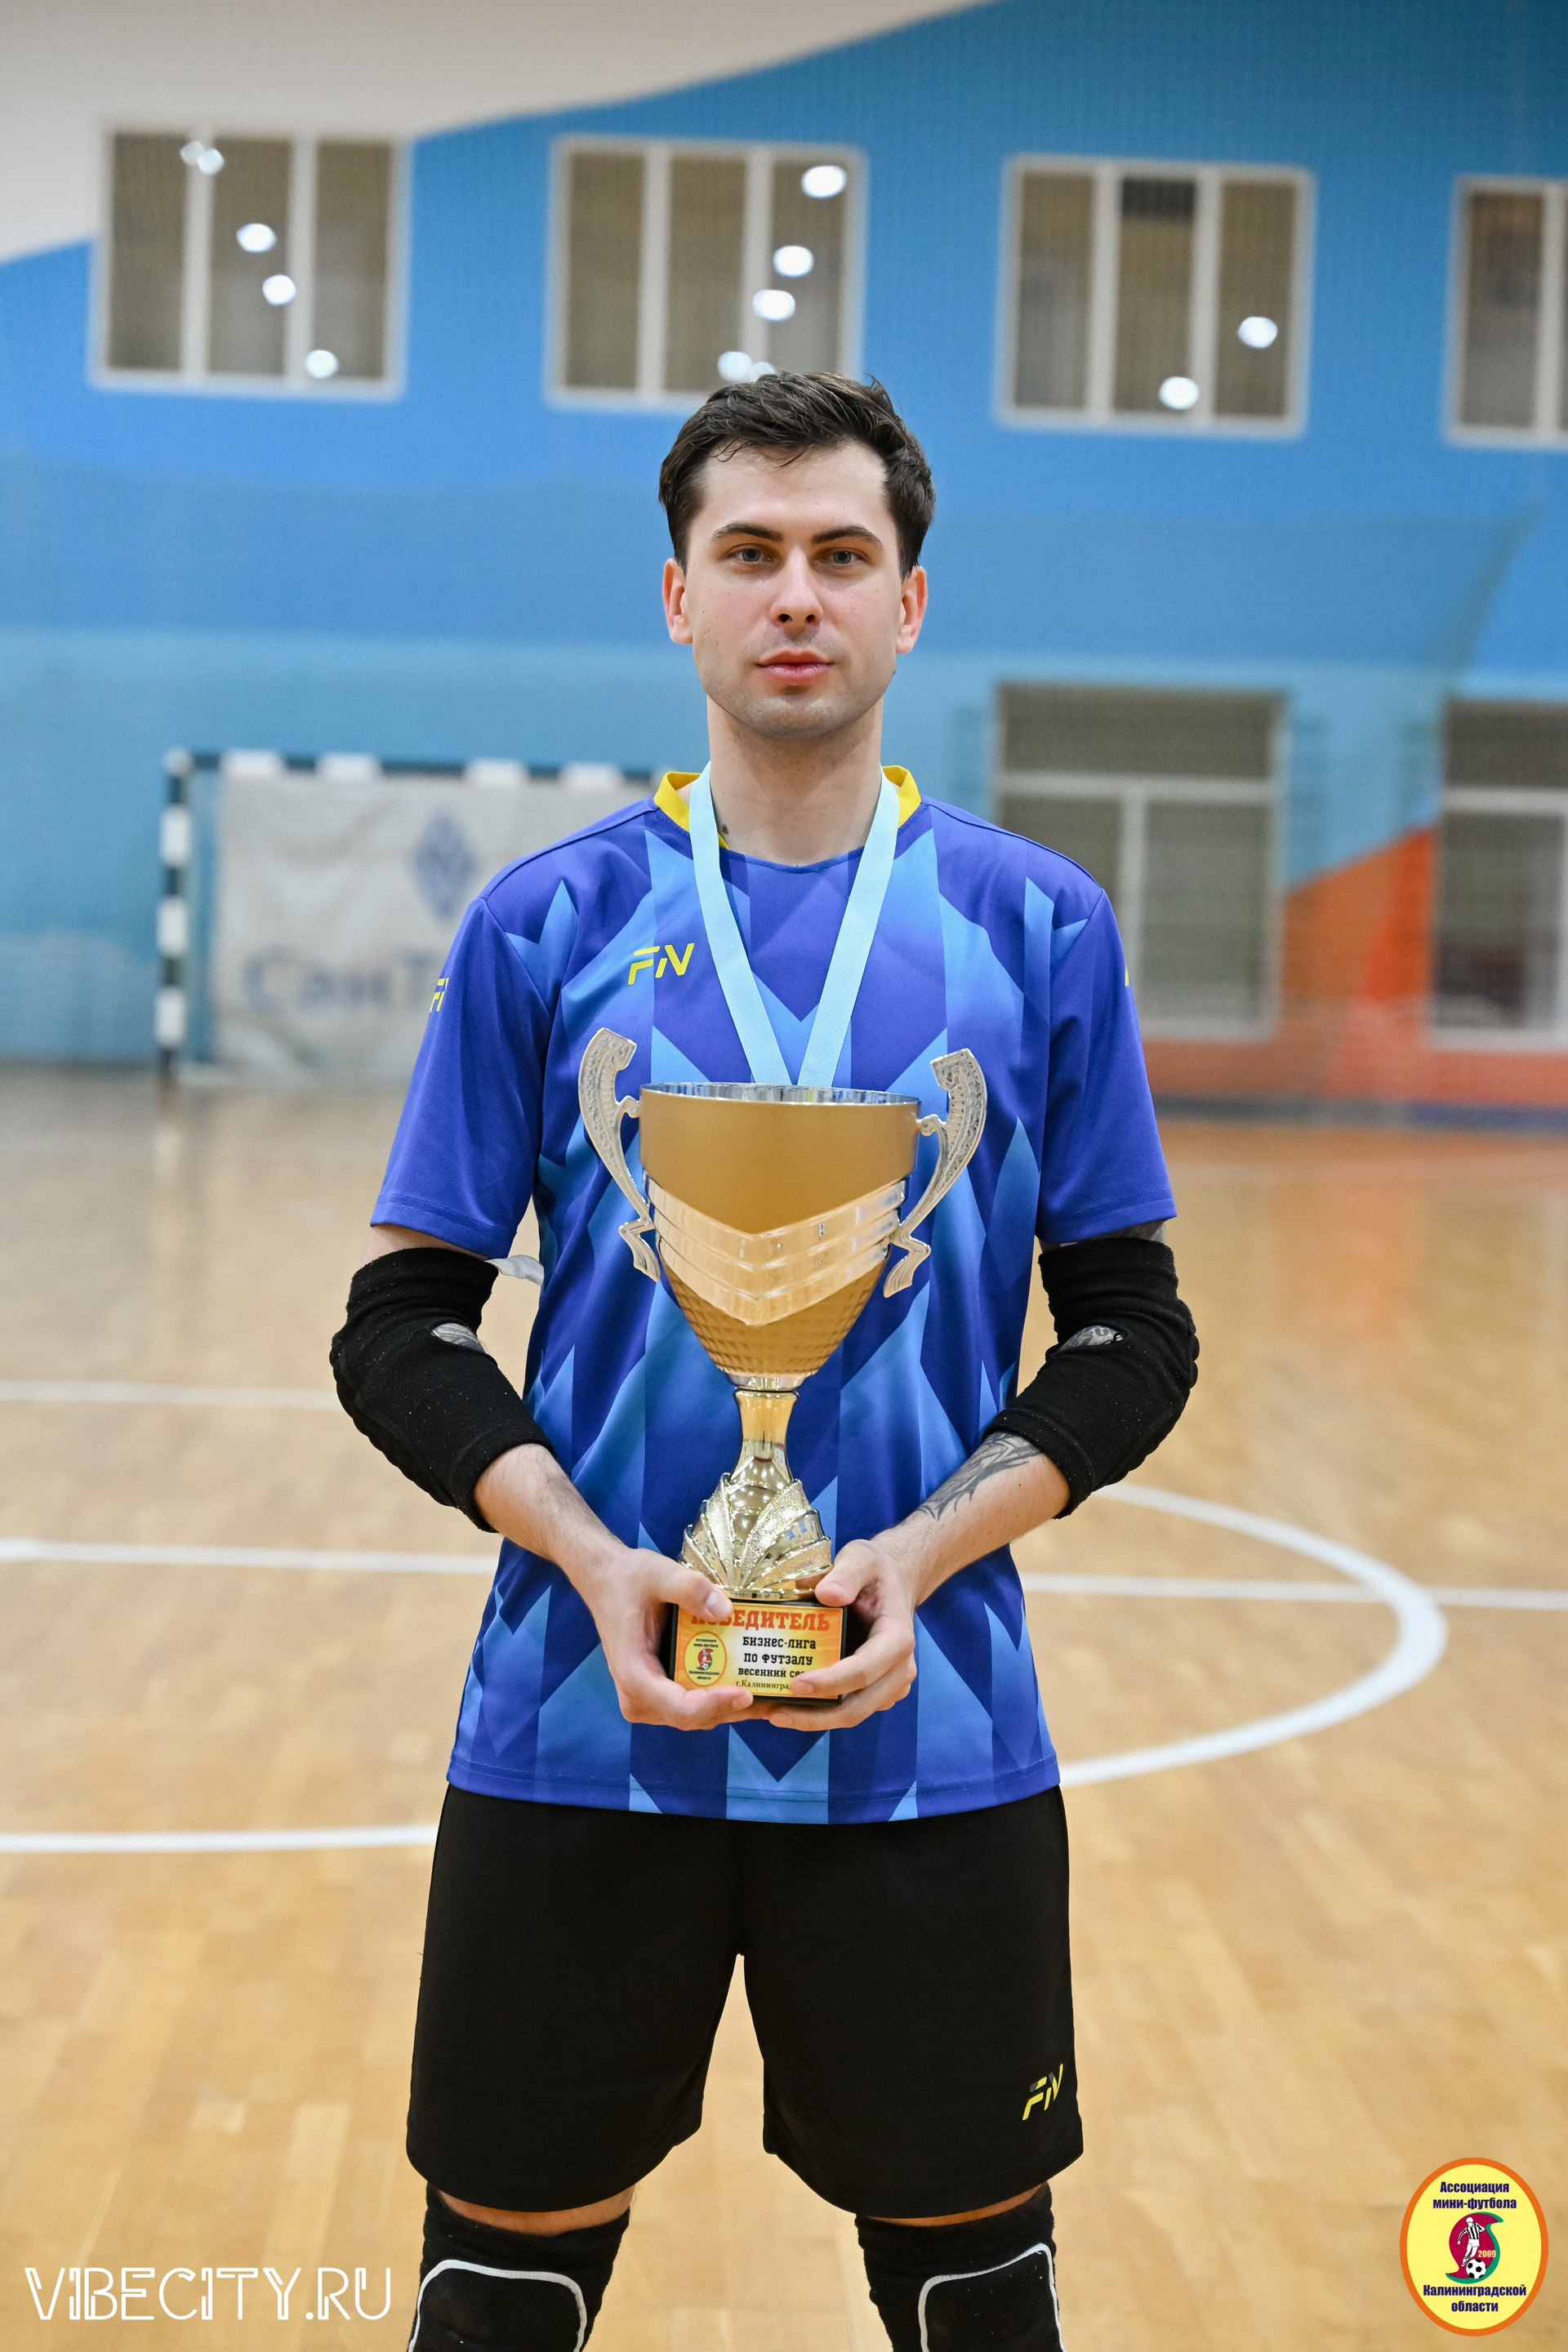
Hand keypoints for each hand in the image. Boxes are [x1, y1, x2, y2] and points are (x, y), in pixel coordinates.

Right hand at [473, 1446, 755, 1733]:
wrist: (607, 1581)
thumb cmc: (629, 1579)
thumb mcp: (659, 1573)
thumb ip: (690, 1588)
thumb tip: (726, 1611)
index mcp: (634, 1674)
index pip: (678, 1707)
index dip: (714, 1705)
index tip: (746, 1693)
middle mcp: (638, 1697)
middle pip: (693, 1717)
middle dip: (734, 1709)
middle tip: (776, 1696)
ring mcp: (649, 1699)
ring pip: (697, 1716)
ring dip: (732, 1707)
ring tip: (773, 1692)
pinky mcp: (660, 1691)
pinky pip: (694, 1703)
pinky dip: (722, 1697)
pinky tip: (753, 1683)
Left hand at [752, 1535, 920, 1732]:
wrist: (894, 1583)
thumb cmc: (875, 1572)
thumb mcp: (860, 1559)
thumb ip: (845, 1574)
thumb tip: (827, 1595)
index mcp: (897, 1639)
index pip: (864, 1670)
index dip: (830, 1683)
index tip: (795, 1684)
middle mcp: (899, 1670)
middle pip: (858, 1706)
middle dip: (816, 1715)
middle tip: (775, 1713)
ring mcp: (890, 1685)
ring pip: (853, 1714)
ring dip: (814, 1720)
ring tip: (773, 1714)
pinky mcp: (877, 1691)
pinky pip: (849, 1709)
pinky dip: (820, 1714)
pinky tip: (788, 1707)